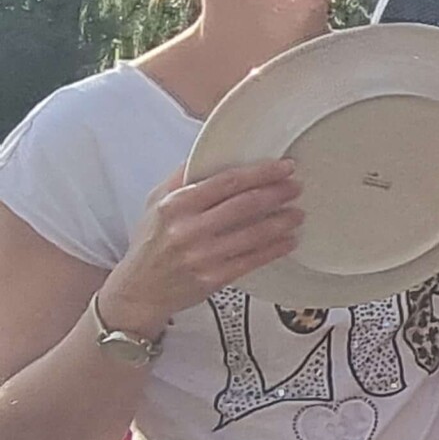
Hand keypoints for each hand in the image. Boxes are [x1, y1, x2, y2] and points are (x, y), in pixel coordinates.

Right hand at [96, 162, 303, 335]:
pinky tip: (289, 241)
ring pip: (253, 234)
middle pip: (244, 205)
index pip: (226, 182)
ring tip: (298, 213)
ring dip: (282, 221)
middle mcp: (188, 229)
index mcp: (176, 205)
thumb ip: (182, 176)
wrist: (139, 289)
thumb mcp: (156, 203)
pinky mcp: (214, 278)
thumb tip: (210, 149)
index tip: (283, 166)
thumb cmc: (151, 242)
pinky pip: (253, 260)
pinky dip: (276, 249)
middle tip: (296, 187)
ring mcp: (202, 256)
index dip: (261, 172)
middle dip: (277, 193)